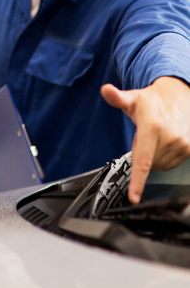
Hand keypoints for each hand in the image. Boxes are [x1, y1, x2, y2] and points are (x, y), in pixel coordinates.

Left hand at [101, 77, 189, 203]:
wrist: (179, 95)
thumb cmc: (152, 101)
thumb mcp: (131, 98)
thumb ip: (116, 98)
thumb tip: (106, 90)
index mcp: (152, 127)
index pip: (142, 161)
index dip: (137, 182)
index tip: (134, 197)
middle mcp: (170, 137)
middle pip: (148, 164)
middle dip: (142, 154)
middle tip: (143, 136)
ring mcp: (182, 144)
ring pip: (159, 165)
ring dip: (153, 155)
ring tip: (154, 136)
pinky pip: (171, 163)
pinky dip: (164, 156)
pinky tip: (164, 141)